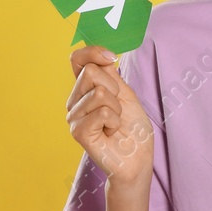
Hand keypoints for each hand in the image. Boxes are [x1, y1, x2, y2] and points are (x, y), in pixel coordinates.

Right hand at [66, 46, 153, 187]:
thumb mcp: (126, 95)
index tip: (111, 57)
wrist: (137, 158)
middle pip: (90, 72)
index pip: (78, 60)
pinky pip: (102, 112)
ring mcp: (74, 116)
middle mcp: (75, 101)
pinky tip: (111, 133)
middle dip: (114, 88)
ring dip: (117, 108)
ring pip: (99, 92)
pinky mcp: (78, 131)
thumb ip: (111, 76)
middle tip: (118, 109)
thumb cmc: (133, 129)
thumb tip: (102, 55)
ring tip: (115, 124)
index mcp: (85, 89)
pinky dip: (115, 121)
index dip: (92, 52)